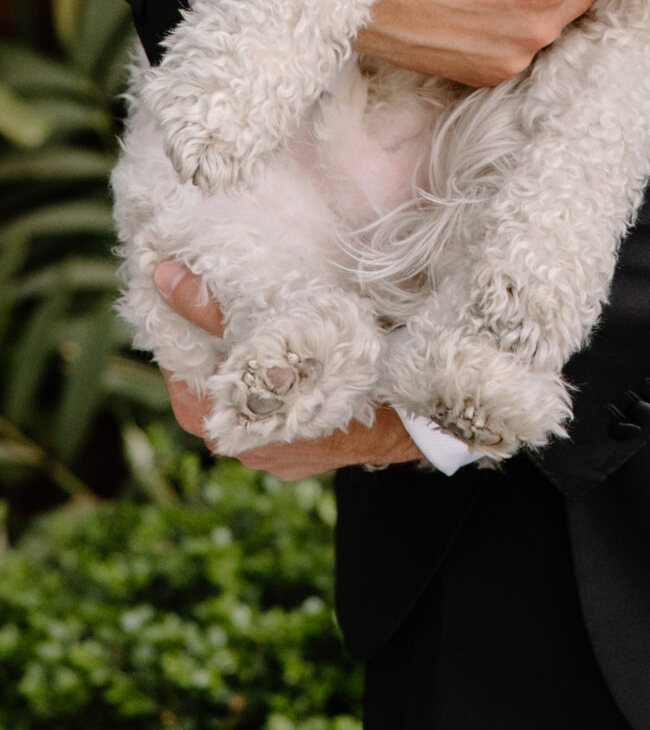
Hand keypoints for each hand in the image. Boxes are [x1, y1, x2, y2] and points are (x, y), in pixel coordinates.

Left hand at [154, 261, 423, 478]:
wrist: (405, 415)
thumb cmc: (335, 369)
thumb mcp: (269, 329)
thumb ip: (210, 309)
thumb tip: (162, 276)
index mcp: (219, 421)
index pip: (178, 368)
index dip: (180, 325)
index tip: (187, 289)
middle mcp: (239, 446)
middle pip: (213, 383)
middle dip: (219, 343)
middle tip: (225, 296)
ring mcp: (273, 454)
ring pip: (249, 398)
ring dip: (254, 364)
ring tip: (265, 322)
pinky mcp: (303, 452)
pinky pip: (280, 413)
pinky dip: (283, 385)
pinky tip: (299, 358)